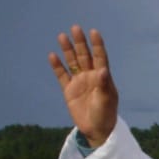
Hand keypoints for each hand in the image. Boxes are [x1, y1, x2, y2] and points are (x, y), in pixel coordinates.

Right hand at [48, 25, 118, 146]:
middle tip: (75, 28)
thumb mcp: (105, 100)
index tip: (94, 32)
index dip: (97, 44)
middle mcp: (91, 76)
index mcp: (103, 77)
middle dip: (80, 42)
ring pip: (73, 62)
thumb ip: (103, 85)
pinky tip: (53, 56)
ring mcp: (79, 82)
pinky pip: (62, 75)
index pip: (100, 57)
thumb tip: (103, 70)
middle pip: (85, 56)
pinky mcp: (69, 90)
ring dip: (68, 50)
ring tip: (62, 36)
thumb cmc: (105, 115)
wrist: (97, 130)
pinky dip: (57, 66)